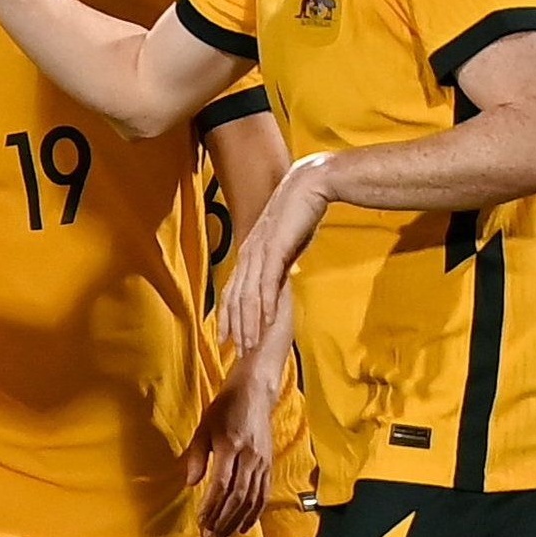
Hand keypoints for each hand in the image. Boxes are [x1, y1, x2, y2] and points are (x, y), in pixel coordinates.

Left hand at [183, 354, 274, 536]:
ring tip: (226, 536)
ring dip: (238, 521)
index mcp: (231, 447)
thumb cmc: (225, 409)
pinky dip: (255, 512)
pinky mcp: (269, 464)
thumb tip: (192, 483)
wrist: (254, 393)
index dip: (212, 506)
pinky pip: (264, 493)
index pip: (221, 485)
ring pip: (252, 499)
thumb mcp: (203, 428)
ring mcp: (262, 462)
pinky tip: (246, 525)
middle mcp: (250, 457)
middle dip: (223, 520)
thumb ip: (197, 456)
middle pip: (238, 497)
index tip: (202, 521)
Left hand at [221, 154, 332, 357]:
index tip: (226, 337)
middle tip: (237, 352)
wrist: (309, 185)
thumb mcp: (288, 241)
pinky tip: (267, 323)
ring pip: (248, 295)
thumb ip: (283, 259)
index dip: (227, 315)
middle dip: (235, 327)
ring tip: (250, 345)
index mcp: (250, 252)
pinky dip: (265, 305)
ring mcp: (259, 252)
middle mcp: (248, 253)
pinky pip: (266, 283)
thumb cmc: (301, 211)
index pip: (232, 290)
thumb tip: (286, 271)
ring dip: (249, 322)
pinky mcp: (274, 250)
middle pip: (235, 298)